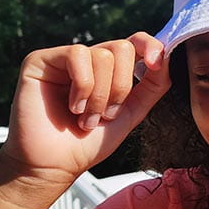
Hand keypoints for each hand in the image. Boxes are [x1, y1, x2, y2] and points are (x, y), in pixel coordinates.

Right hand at [0, 32, 171, 187]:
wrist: (55, 166)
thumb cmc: (87, 144)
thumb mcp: (130, 114)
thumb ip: (151, 87)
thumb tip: (167, 58)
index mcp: (108, 70)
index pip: (135, 42)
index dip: (151, 47)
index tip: (157, 65)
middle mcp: (87, 60)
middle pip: (123, 48)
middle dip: (122, 87)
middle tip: (106, 115)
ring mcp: (63, 59)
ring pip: (103, 56)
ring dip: (101, 96)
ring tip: (86, 118)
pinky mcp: (40, 60)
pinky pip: (78, 55)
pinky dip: (83, 87)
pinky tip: (73, 107)